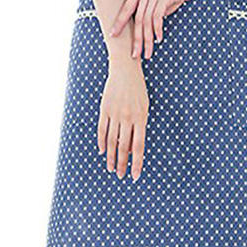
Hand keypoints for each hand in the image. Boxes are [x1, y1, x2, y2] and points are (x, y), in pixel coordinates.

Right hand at [98, 56, 148, 179]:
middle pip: (124, 147)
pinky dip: (101, 142)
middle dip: (123, 164)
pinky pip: (102, 129)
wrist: (125, 70)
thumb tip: (131, 148)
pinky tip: (102, 152)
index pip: (139, 147)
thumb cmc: (138, 91)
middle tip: (121, 176)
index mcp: (141, 118)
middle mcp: (128, 118)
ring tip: (111, 168)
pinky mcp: (105, 109)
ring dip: (111, 157)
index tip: (135, 176)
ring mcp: (115, 114)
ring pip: (111, 141)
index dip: (136, 163)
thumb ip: (139, 127)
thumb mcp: (144, 108)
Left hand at [110, 0, 207, 59]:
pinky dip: (157, 29)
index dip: (119, 23)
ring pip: (147, 20)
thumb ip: (151, 10)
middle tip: (135, 53)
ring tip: (148, 52)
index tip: (113, 35)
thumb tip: (147, 28)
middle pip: (137, 19)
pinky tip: (158, 38)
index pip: (126, 8)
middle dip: (136, 39)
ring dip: (147, 38)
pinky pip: (158, 16)